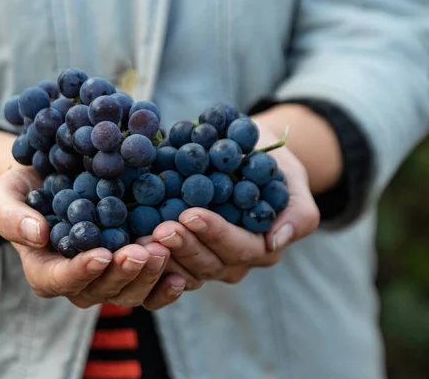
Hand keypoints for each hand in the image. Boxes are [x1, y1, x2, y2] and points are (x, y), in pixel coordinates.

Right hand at [0, 165, 185, 309]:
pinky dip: (166, 283)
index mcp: (45, 271)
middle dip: (124, 273)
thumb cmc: (24, 189)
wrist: (54, 178)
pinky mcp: (132, 266)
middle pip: (102, 290)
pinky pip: (151, 287)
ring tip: (164, 249)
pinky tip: (181, 272)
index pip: (60, 280)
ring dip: (149, 275)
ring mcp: (109, 276)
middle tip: (144, 251)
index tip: (100, 253)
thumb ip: (11, 216)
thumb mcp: (4, 195)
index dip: (80, 271)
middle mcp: (79, 281)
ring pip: (130, 292)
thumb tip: (35, 235)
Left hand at [139, 109, 324, 287]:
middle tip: (161, 228)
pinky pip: (165, 267)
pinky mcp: (182, 257)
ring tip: (140, 237)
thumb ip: (297, 212)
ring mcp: (206, 263)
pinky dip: (149, 257)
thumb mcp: (292, 182)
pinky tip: (131, 241)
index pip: (239, 248)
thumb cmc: (272, 168)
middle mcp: (234, 262)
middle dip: (184, 246)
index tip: (190, 214)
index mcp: (262, 249)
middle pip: (208, 264)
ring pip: (184, 271)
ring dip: (162, 256)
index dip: (215, 233)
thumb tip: (278, 240)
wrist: (246, 159)